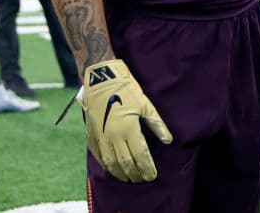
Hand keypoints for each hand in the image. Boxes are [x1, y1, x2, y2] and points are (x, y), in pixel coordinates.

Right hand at [80, 59, 172, 182]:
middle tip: (142, 179)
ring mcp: (101, 137)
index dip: (147, 168)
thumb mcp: (146, 104)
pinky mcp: (91, 135)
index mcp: (128, 128)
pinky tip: (112, 168)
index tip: (152, 176)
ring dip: (120, 173)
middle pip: (125, 163)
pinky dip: (107, 165)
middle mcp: (113, 136)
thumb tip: (168, 140)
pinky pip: (99, 156)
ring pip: (111, 163)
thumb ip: (157, 124)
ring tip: (129, 178)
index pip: (140, 155)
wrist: (100, 80)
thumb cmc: (126, 89)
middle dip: (135, 173)